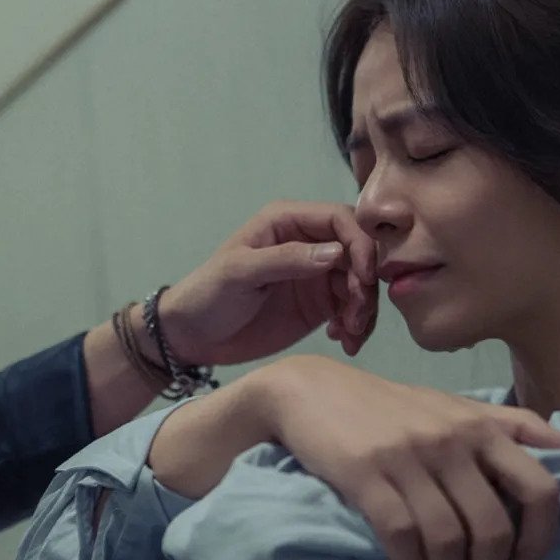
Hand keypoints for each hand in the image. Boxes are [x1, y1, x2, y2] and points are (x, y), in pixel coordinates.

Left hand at [158, 201, 378, 365]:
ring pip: (361, 283)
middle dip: (366, 282)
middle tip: (355, 316)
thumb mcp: (240, 273)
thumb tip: (337, 252)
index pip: (340, 218)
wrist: (193, 337)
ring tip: (347, 334)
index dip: (360, 244)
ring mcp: (316, 275)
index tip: (365, 278)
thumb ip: (285, 260)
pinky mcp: (320, 305)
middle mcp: (308, 242)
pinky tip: (343, 341)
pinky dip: (356, 325)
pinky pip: (353, 309)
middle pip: (359, 251)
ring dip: (364, 309)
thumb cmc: (208, 294)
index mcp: (287, 221)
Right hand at [254, 356, 559, 559]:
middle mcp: (450, 440)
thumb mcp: (454, 406)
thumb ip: (514, 425)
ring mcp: (407, 456)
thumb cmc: (388, 406)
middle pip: (493, 527)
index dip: (541, 539)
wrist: (310, 390)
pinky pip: (402, 537)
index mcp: (479, 425)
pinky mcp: (366, 473)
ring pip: (448, 539)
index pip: (539, 487)